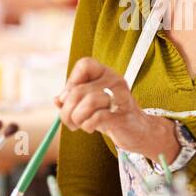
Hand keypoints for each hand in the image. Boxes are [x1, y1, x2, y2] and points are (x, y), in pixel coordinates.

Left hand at [55, 57, 176, 159]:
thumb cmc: (111, 115)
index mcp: (106, 73)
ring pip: (87, 102)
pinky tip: (90, 128)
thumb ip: (73, 99)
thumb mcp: (90, 104)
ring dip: (76, 118)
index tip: (68, 97)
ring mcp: (120, 97)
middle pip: (78, 90)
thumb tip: (58, 100)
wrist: (137, 131)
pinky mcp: (122, 115)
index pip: (84, 64)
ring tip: (80, 124)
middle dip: (67, 109)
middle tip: (69, 120)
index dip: (71, 81)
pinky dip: (87, 125)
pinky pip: (96, 118)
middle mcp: (114, 80)